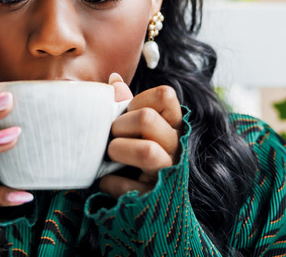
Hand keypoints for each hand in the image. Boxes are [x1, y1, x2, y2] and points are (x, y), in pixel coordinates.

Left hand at [100, 73, 182, 196]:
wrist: (148, 205)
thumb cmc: (136, 154)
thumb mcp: (135, 128)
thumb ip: (126, 105)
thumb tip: (114, 80)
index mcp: (173, 124)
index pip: (165, 95)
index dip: (138, 100)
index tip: (127, 113)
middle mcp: (177, 146)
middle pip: (147, 119)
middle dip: (119, 126)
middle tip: (112, 137)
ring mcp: (170, 172)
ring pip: (145, 151)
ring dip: (118, 150)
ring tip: (111, 156)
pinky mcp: (156, 198)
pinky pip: (129, 186)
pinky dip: (110, 182)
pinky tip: (108, 181)